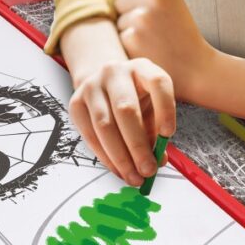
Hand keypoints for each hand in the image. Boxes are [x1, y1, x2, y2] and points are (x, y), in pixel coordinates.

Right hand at [68, 57, 175, 186]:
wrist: (101, 82)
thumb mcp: (151, 106)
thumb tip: (159, 160)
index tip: (169, 135)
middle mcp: (115, 72)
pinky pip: (90, 134)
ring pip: (105, 125)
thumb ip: (157, 131)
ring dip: (120, 157)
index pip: (158, 82)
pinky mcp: (76, 102)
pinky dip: (105, 157)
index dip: (165, 109)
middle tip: (148, 170)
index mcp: (142, 68)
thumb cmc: (135, 97)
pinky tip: (118, 169)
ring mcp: (92, 86)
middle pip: (126, 109)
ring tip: (134, 177)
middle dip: (138, 145)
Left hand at [114, 0, 214, 102]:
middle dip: (132, 18)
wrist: (197, 69)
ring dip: (131, 34)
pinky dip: (131, 48)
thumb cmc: (184, 38)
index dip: (142, 9)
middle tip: (155, 33)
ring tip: (154, 43)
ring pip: (120, 23)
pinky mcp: (133, 38)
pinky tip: (150, 53)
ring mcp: (141, 17)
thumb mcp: (174, 7)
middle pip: (121, 5)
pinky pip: (120, 39)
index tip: (161, 21)